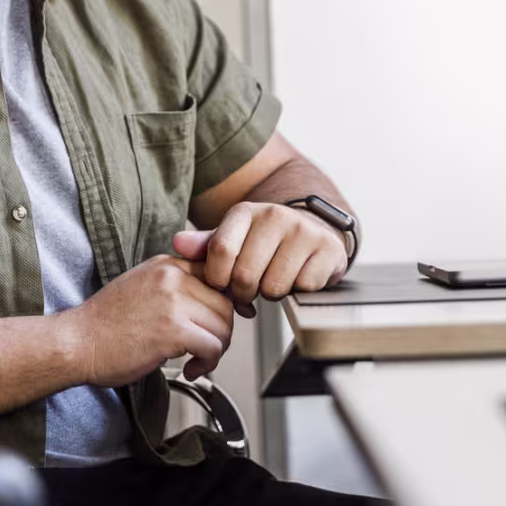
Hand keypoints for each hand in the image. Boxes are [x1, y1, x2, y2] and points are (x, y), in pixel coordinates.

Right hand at [61, 255, 236, 384]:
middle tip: (206, 349)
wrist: (77, 342)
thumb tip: (213, 301)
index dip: (229, 299)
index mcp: (166, 265)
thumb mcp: (142, 286)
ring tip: (196, 361)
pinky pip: (212, 347)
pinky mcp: (172, 330)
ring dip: (216, 350)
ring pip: (223, 327)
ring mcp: (172, 302)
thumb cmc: (105, 323)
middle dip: (222, 331)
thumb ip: (174, 287)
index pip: (216, 274)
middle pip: (225, 303)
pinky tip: (190, 369)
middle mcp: (171, 277)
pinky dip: (207, 364)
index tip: (230, 316)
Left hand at [172, 201, 348, 317]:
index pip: (220, 250)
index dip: (218, 278)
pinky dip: (297, 291)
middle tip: (251, 288)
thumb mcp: (233, 239)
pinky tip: (296, 278)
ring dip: (271, 294)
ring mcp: (304, 231)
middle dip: (244, 292)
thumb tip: (178, 243)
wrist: (314, 231)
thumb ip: (205, 245)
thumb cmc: (266, 242)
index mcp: (245, 212)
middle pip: (245, 275)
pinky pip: (303, 288)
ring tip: (273, 280)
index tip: (223, 284)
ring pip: (274, 287)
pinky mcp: (328, 249)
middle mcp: (275, 215)